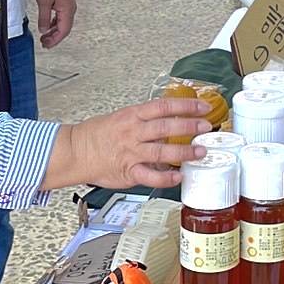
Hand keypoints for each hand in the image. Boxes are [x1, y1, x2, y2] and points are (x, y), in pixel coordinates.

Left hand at [35, 0, 75, 48]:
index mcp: (67, 11)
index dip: (55, 40)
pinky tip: (48, 25)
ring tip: (45, 36)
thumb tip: (44, 30)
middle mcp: (70, 10)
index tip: (46, 45)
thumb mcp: (43, 2)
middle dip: (54, 38)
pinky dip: (55, 24)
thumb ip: (44, 18)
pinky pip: (62, 17)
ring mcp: (69, 6)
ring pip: (63, 24)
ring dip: (54, 31)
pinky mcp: (65, 2)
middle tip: (44, 43)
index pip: (63, 31)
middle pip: (64, 29)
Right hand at [46, 98, 212, 190]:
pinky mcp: (128, 171)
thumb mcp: (123, 118)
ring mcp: (131, 152)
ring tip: (200, 152)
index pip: (164, 106)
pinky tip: (178, 176)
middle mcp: (133, 132)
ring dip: (184, 152)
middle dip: (189, 126)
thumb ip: (146, 122)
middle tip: (207, 127)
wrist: (76, 151)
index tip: (203, 107)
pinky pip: (150, 175)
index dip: (186, 106)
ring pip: (161, 151)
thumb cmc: (98, 135)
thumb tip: (171, 122)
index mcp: (133, 115)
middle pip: (166, 126)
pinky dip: (166, 177)